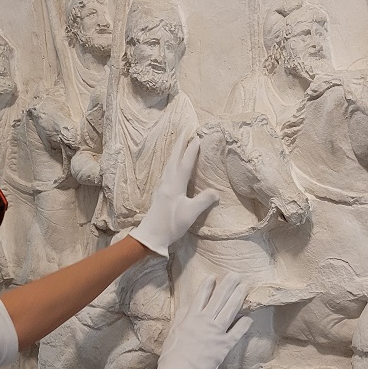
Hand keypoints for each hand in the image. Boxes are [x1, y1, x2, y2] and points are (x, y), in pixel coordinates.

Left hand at [129, 136, 218, 255]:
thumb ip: (204, 200)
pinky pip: (167, 172)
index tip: (198, 138)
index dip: (192, 151)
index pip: (185, 163)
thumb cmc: (171, 224)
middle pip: (174, 159)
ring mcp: (162, 187)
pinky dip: (172, 163)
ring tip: (180, 145)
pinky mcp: (160, 193)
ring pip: (169, 165)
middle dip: (180, 145)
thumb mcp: (191, 213)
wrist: (151, 236)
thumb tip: (216, 192)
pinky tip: (173, 166)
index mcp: (175, 185)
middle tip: (185, 132)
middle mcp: (167, 182)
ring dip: (175, 153)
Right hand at [151, 274, 251, 368]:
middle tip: (235, 275)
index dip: (208, 286)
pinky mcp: (224, 345)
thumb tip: (187, 307)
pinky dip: (243, 325)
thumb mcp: (174, 332)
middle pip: (218, 299)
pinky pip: (237, 332)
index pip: (201, 297)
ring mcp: (216, 333)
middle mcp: (205, 322)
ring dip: (238, 297)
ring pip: (229, 310)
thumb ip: (182, 318)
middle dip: (228, 285)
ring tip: (244, 287)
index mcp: (191, 318)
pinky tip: (249, 317)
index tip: (213, 276)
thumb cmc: (172, 355)